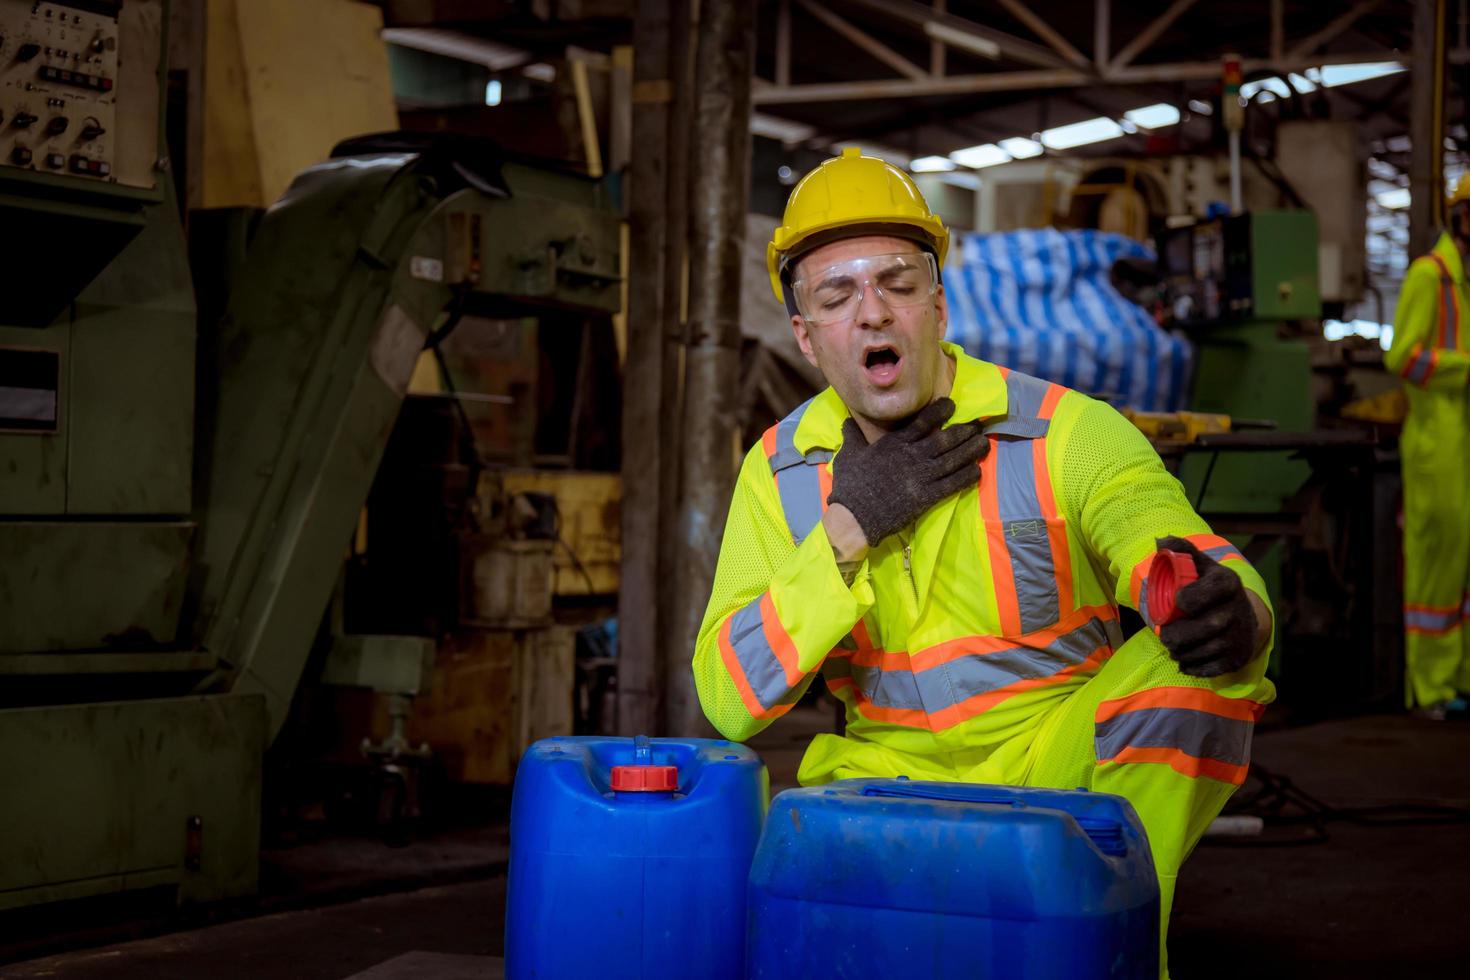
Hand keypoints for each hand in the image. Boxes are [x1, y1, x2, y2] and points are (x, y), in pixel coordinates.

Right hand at [826, 398, 987, 546]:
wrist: (854, 517)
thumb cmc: (850, 485)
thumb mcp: (848, 455)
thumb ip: (852, 435)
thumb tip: (848, 419)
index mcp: (894, 444)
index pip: (923, 422)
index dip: (940, 411)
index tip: (952, 405)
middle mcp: (911, 457)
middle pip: (945, 439)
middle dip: (964, 431)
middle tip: (977, 425)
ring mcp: (921, 478)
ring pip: (953, 460)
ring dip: (971, 451)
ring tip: (984, 443)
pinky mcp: (926, 497)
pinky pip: (952, 485)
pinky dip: (966, 477)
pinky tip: (977, 471)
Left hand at [1155, 535, 1263, 676]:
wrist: (1243, 613)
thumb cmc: (1208, 585)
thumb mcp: (1197, 564)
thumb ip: (1179, 549)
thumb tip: (1159, 542)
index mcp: (1227, 582)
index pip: (1205, 592)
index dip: (1187, 600)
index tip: (1176, 603)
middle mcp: (1238, 609)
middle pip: (1202, 628)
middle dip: (1175, 635)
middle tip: (1163, 635)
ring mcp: (1240, 636)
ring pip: (1203, 650)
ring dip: (1180, 652)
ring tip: (1172, 646)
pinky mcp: (1238, 658)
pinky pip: (1209, 668)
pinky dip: (1191, 666)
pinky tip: (1185, 659)